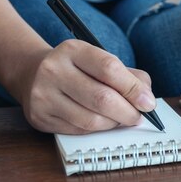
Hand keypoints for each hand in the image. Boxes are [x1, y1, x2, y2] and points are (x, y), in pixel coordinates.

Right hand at [18, 40, 155, 134]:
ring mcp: (43, 95)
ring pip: (91, 120)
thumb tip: (147, 99)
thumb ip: (128, 75)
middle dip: (128, 112)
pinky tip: (102, 123)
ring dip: (114, 124)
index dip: (133, 89)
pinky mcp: (40, 118)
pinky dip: (97, 130)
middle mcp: (54, 70)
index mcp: (73, 50)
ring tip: (120, 119)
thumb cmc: (78, 68)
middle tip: (138, 117)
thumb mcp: (100, 60)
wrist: (32, 73)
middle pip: (102, 98)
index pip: (109, 68)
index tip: (148, 102)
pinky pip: (78, 131)